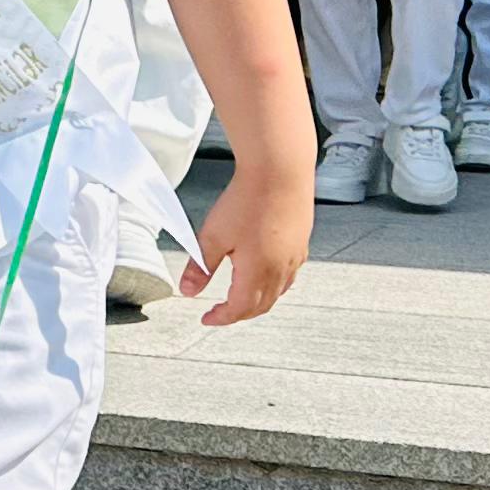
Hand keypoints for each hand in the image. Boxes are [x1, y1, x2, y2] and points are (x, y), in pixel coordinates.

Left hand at [183, 160, 311, 328]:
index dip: (221, 318)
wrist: (279, 171)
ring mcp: (295, 256)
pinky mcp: (302, 243)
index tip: (207, 318)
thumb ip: (199, 267)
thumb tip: (188, 290)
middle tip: (220, 312)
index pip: (239, 308)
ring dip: (258, 301)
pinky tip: (265, 275)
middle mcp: (281, 269)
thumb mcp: (213, 236)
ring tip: (240, 298)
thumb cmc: (247, 200)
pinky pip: (289, 275)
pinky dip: (274, 285)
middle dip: (239, 314)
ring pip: (278, 292)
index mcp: (258, 272)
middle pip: (261, 305)